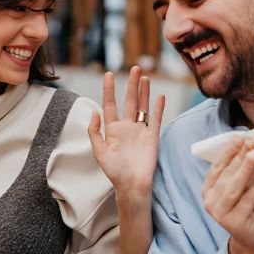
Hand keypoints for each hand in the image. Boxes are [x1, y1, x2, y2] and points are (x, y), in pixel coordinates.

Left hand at [88, 66, 164, 195]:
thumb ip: (94, 131)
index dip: (109, 90)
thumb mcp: (99, 151)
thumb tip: (94, 112)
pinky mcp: (152, 136)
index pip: (110, 105)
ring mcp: (141, 131)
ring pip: (143, 106)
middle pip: (130, 101)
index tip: (109, 75)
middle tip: (134, 68)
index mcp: (113, 130)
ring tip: (145, 77)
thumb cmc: (114, 171)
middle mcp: (127, 127)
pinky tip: (160, 96)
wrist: (132, 185)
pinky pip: (156, 119)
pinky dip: (158, 107)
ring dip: (144, 92)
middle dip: (132, 85)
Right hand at [202, 137, 253, 253]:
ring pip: (233, 187)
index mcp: (208, 190)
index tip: (239, 136)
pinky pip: (247, 201)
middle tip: (250, 141)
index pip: (217, 167)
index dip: (227, 151)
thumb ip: (242, 171)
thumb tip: (251, 144)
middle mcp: (209, 202)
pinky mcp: (234, 223)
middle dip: (238, 157)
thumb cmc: (250, 207)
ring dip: (245, 169)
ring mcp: (220, 214)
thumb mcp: (243, 187)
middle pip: (225, 175)